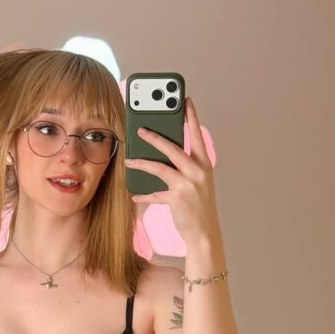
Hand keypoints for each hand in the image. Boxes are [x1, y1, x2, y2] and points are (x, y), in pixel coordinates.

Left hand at [125, 98, 220, 241]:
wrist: (205, 233)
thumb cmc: (199, 206)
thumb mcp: (198, 182)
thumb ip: (186, 166)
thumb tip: (163, 154)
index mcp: (204, 163)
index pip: (197, 135)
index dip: (191, 117)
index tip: (184, 100)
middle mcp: (198, 171)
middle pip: (173, 147)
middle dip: (154, 137)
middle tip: (140, 129)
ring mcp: (188, 185)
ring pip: (160, 167)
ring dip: (141, 162)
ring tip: (129, 160)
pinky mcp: (177, 199)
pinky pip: (154, 194)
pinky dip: (143, 194)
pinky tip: (134, 195)